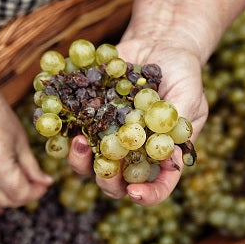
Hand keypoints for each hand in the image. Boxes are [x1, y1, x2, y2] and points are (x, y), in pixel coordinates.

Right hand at [0, 70, 52, 207]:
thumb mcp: (19, 137)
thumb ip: (31, 165)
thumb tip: (45, 183)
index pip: (20, 194)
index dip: (36, 192)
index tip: (44, 184)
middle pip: (5, 201)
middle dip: (22, 196)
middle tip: (34, 182)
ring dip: (6, 188)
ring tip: (16, 169)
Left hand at [66, 38, 206, 205]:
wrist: (157, 47)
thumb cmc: (181, 74)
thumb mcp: (188, 95)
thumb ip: (176, 120)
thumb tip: (165, 146)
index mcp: (159, 157)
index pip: (157, 188)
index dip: (148, 196)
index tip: (135, 193)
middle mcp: (129, 155)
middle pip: (114, 183)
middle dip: (105, 180)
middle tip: (102, 166)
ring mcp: (104, 139)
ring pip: (85, 165)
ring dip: (79, 160)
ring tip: (78, 141)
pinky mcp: (85, 120)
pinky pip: (66, 134)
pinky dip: (58, 132)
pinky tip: (56, 122)